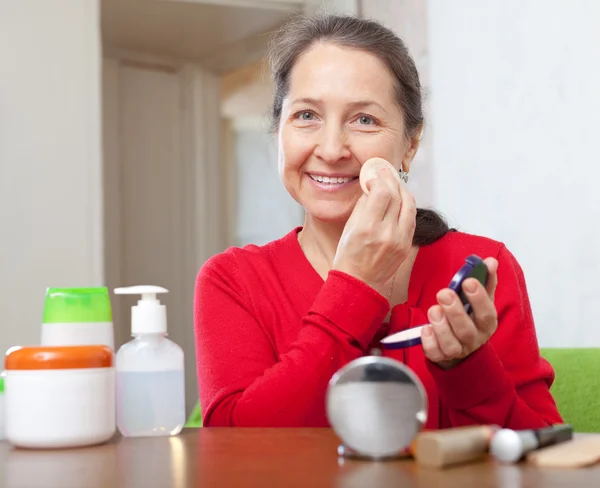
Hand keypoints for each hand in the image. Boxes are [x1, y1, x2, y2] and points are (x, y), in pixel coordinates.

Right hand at [332, 168, 415, 295]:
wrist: (358, 282)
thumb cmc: (349, 256)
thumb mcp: (349, 227)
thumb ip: (363, 205)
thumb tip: (372, 186)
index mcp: (368, 227)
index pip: (382, 192)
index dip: (378, 180)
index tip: (372, 178)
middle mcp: (386, 233)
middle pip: (397, 196)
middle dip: (391, 180)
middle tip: (385, 173)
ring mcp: (400, 240)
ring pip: (409, 205)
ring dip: (402, 191)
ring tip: (394, 184)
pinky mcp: (407, 245)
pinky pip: (411, 219)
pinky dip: (406, 206)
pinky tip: (399, 201)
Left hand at [422, 257, 498, 368]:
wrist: (462, 345)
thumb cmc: (470, 317)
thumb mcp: (481, 299)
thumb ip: (485, 280)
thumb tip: (490, 261)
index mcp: (486, 324)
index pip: (487, 313)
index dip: (479, 298)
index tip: (468, 281)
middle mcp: (474, 339)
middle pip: (467, 330)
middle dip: (455, 311)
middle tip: (444, 293)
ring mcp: (457, 350)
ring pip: (451, 345)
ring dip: (441, 326)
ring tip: (433, 309)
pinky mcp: (440, 356)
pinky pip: (435, 353)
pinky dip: (429, 341)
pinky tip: (425, 328)